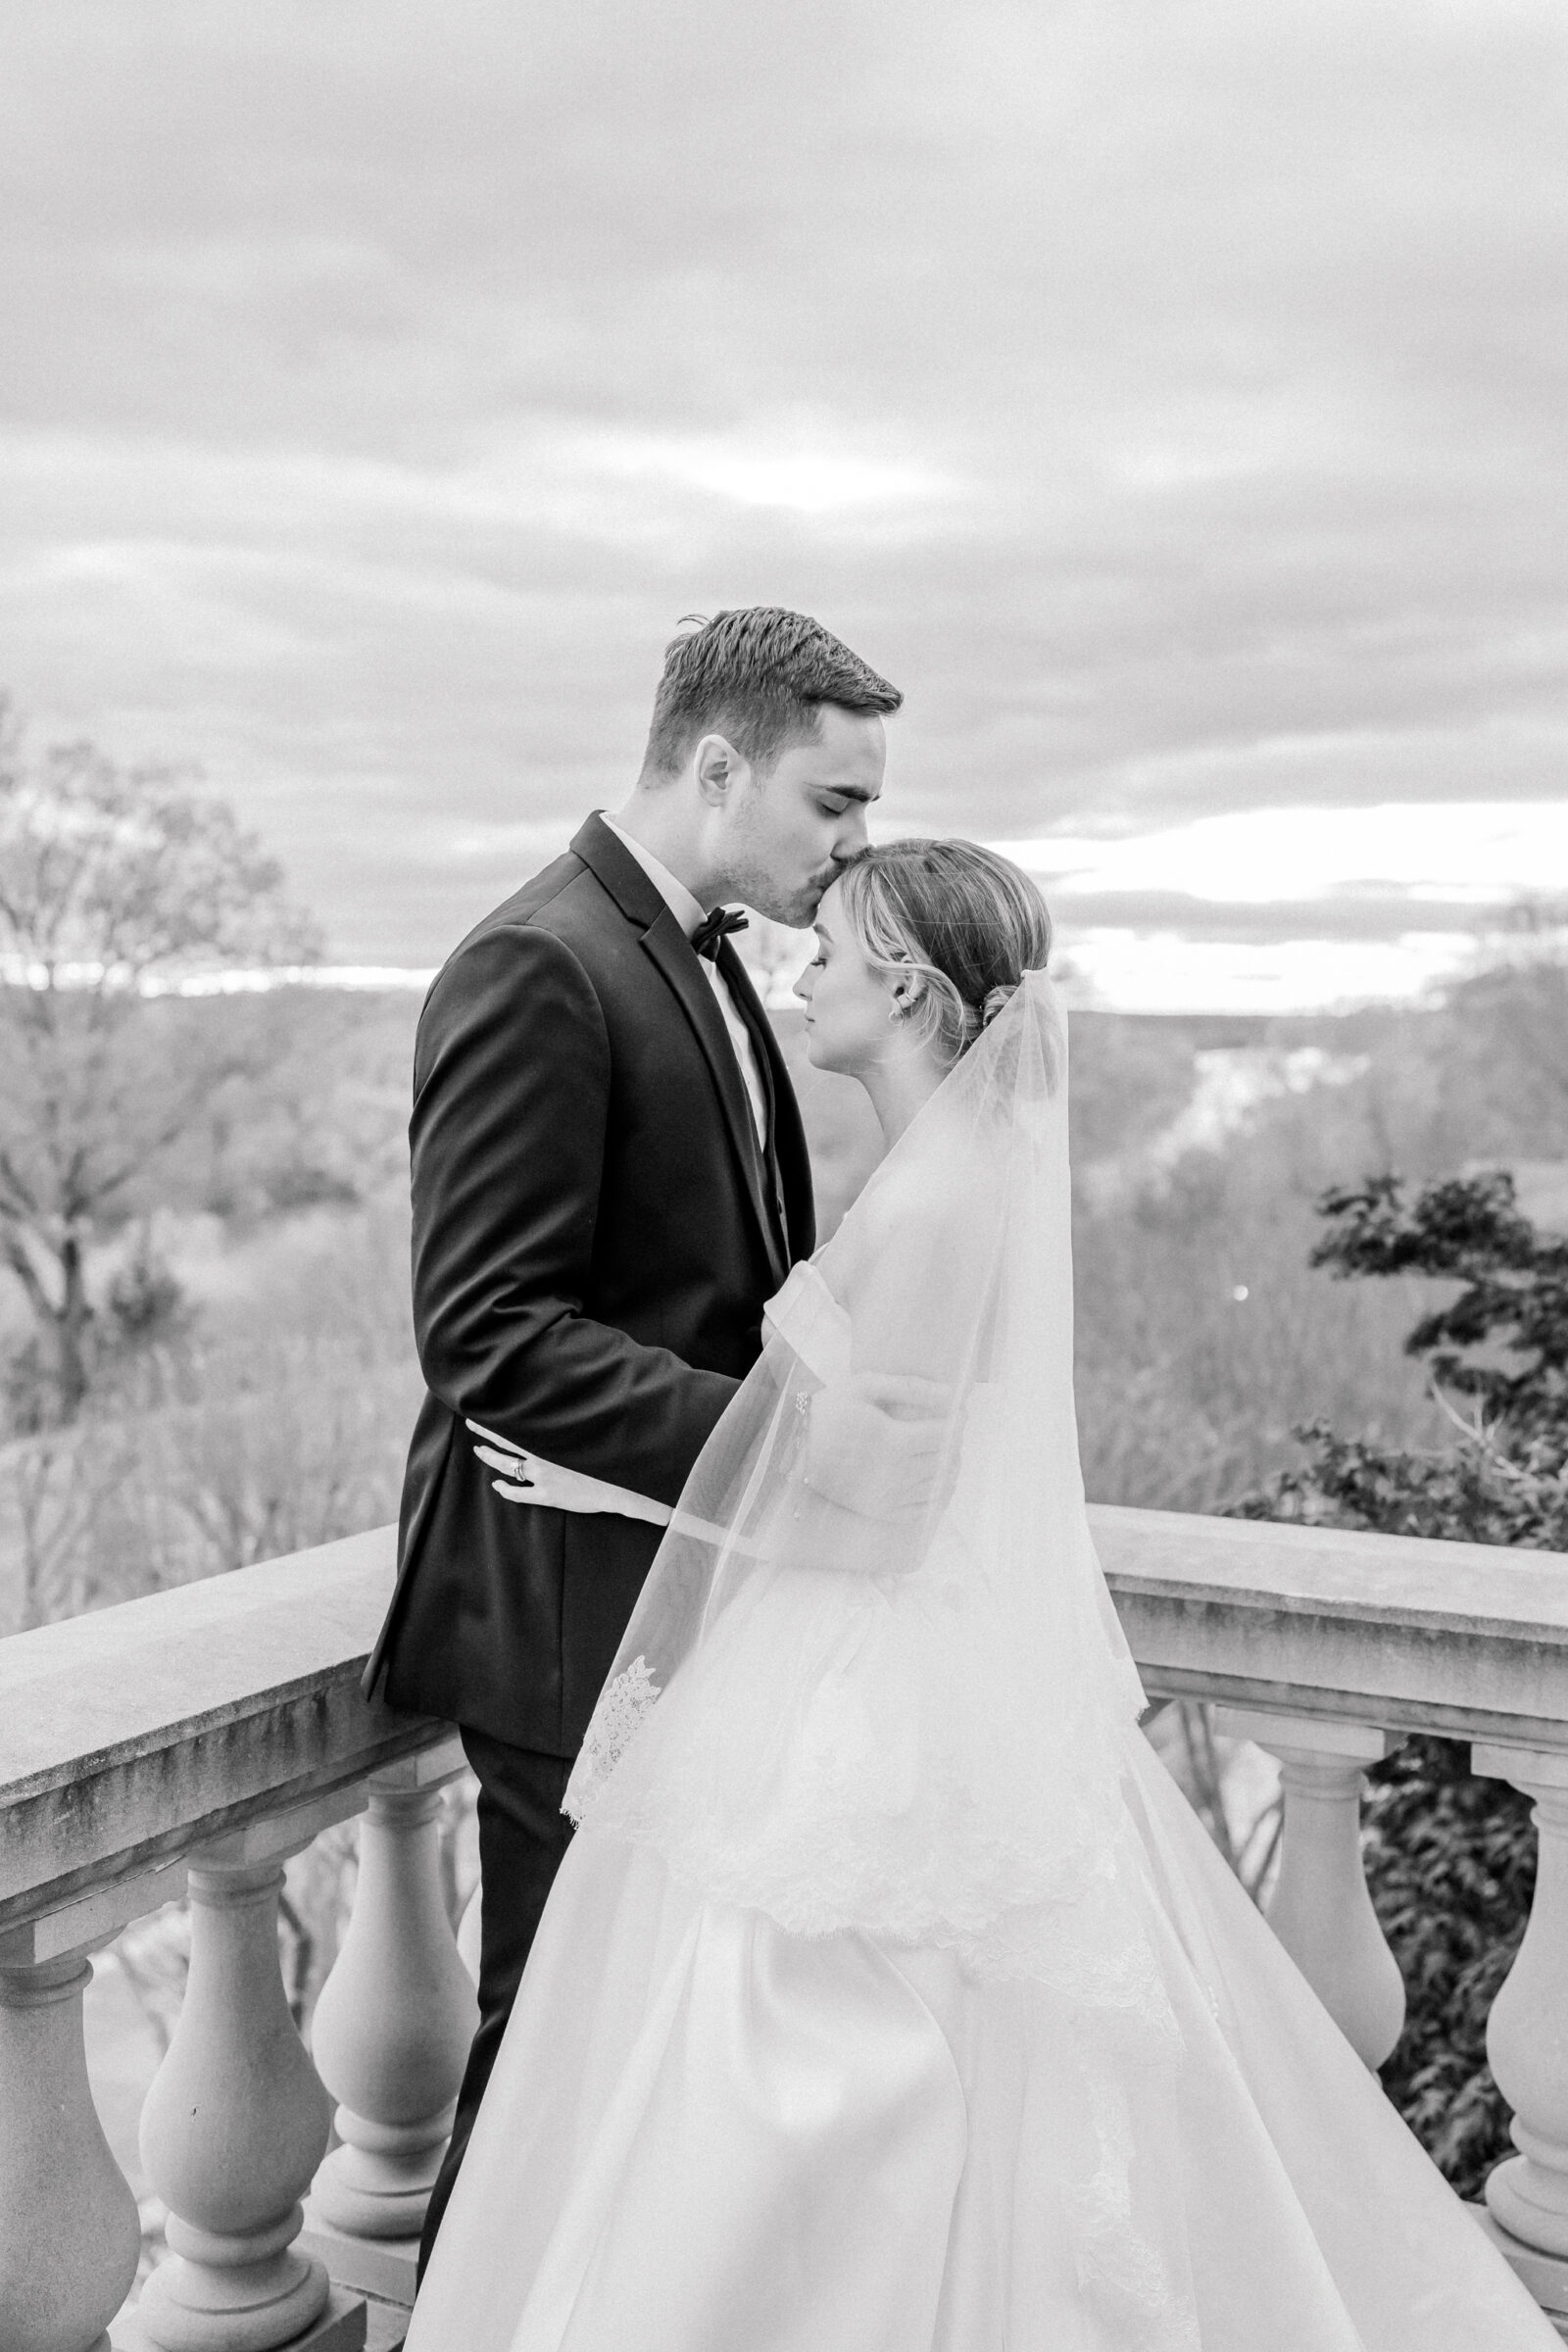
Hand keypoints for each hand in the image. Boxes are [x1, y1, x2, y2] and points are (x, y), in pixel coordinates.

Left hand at [467, 1424, 669, 1524]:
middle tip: (471, 1423)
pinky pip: (519, 1494)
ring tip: (480, 1452)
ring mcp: (542, 1477)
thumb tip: (567, 1390)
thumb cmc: (610, 1448)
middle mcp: (541, 1456)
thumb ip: (574, 1411)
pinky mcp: (548, 1496)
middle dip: (485, 1434)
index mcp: (549, 1437)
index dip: (493, 1418)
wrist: (622, 1481)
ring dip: (491, 1460)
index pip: (513, 1424)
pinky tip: (497, 1486)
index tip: (478, 1408)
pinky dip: (505, 1489)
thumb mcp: (590, 1423)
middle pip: (504, 1444)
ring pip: (507, 1467)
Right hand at [800, 1372, 954, 1522]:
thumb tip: (954, 1395)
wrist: (793, 1448)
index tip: (957, 1414)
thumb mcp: (865, 1386)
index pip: (945, 1435)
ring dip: (950, 1469)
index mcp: (893, 1441)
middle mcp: (895, 1474)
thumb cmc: (829, 1411)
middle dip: (954, 1445)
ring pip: (939, 1486)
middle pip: (946, 1462)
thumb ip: (911, 1388)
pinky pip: (923, 1510)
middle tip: (949, 1432)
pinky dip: (937, 1497)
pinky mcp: (880, 1511)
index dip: (957, 1422)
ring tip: (943, 1454)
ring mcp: (888, 1497)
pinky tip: (935, 1482)